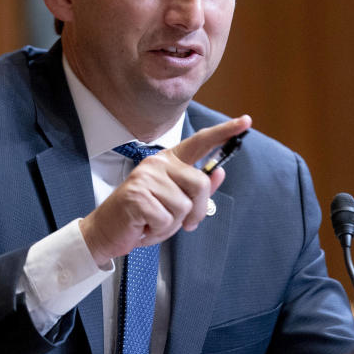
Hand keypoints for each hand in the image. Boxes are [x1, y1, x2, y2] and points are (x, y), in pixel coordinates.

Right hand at [80, 115, 250, 265]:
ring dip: (172, 225)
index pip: (200, 142)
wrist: (107, 232)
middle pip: (201, 183)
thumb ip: (196, 189)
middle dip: (197, 211)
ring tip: (153, 222)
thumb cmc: (141, 218)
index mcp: (168, 162)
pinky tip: (143, 226)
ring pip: (184, 206)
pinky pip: (167, 220)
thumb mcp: (174, 204)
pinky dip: (158, 231)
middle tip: (181, 224)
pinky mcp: (138, 195)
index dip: (224, 133)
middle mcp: (158, 163)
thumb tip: (220, 172)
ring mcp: (146, 177)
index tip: (246, 121)